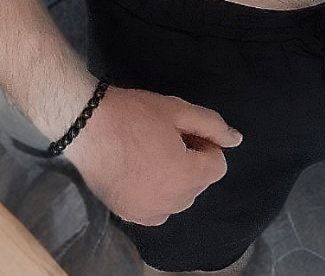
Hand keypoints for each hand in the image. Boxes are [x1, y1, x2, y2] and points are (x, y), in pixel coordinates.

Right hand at [63, 85, 242, 225]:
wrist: (87, 125)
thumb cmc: (133, 114)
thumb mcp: (177, 109)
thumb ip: (212, 125)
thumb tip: (237, 140)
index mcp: (186, 176)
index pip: (218, 166)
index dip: (205, 144)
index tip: (185, 130)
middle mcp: (171, 202)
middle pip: (199, 183)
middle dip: (192, 160)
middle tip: (166, 136)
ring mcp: (149, 212)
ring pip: (179, 197)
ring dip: (175, 178)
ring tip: (151, 151)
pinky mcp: (129, 215)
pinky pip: (157, 209)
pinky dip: (156, 193)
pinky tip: (139, 170)